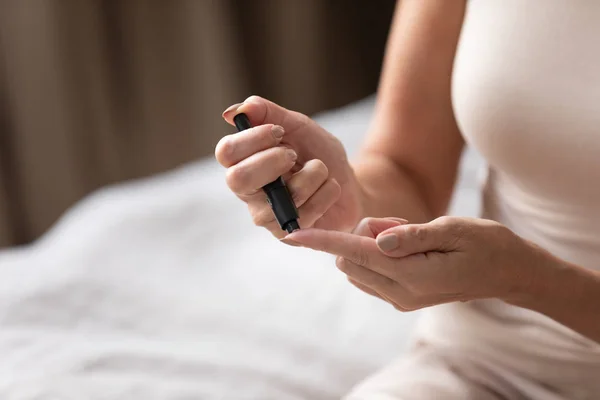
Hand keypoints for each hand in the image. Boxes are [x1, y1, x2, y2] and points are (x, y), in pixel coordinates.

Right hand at [215, 96, 362, 237]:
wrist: (349, 182)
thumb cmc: (316, 153)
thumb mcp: (296, 126)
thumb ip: (267, 114)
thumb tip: (234, 112)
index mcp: (243, 163)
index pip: (226, 153)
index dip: (253, 139)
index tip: (279, 131)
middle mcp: (248, 193)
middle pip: (238, 179)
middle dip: (273, 160)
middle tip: (294, 155)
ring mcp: (267, 217)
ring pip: (285, 195)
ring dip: (314, 173)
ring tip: (321, 171)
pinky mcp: (288, 235)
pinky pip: (308, 211)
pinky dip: (328, 191)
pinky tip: (328, 190)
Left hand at [285, 216, 536, 310]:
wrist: (508, 273)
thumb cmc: (486, 245)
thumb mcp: (453, 229)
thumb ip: (411, 235)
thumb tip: (375, 239)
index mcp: (412, 275)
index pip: (354, 254)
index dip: (323, 241)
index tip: (292, 236)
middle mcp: (400, 292)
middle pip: (349, 260)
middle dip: (360, 235)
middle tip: (401, 225)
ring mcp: (400, 298)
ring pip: (358, 267)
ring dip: (371, 245)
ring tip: (412, 236)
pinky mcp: (403, 297)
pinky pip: (371, 272)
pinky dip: (379, 255)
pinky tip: (409, 246)